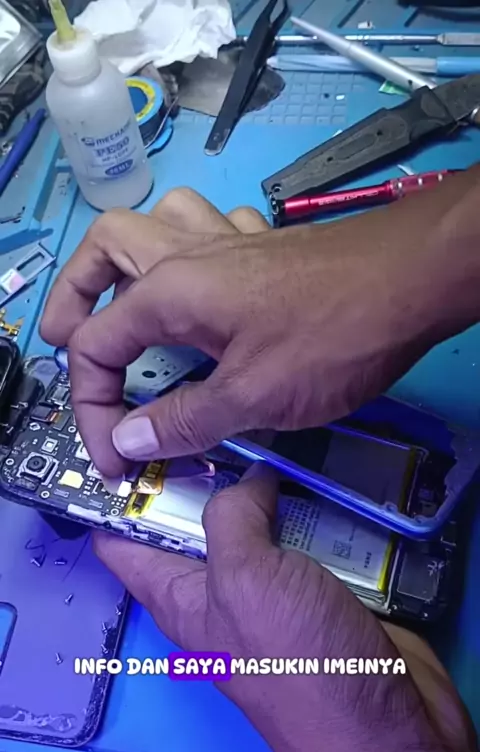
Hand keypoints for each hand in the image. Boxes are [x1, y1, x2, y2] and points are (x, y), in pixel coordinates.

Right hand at [41, 170, 479, 477]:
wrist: (413, 282)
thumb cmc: (332, 337)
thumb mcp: (252, 397)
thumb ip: (185, 419)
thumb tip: (129, 439)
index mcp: (170, 292)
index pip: (95, 345)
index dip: (94, 409)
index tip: (118, 459)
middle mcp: (189, 256)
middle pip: (105, 248)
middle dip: (75, 295)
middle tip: (67, 340)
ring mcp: (230, 244)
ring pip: (155, 224)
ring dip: (127, 261)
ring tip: (124, 304)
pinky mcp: (266, 247)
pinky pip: (212, 233)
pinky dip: (191, 256)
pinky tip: (206, 289)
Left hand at [94, 464, 477, 751]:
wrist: (385, 727)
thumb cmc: (298, 660)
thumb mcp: (244, 581)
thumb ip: (230, 518)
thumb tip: (247, 479)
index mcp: (179, 595)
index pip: (121, 540)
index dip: (116, 491)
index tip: (131, 436)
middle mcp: (221, 589)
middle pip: (196, 519)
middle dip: (204, 468)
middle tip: (222, 412)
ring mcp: (276, 586)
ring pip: (260, 519)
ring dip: (269, 481)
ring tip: (278, 427)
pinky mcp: (324, 584)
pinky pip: (313, 531)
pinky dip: (318, 502)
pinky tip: (326, 465)